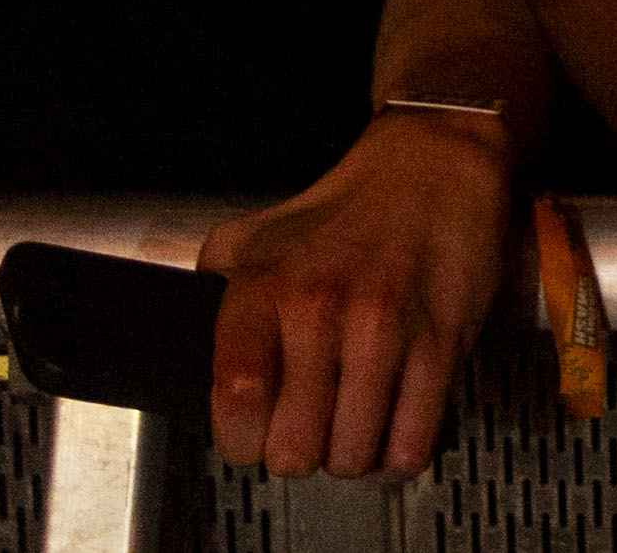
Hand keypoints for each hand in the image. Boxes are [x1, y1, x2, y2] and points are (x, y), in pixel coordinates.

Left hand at [196, 104, 513, 479]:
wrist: (435, 162)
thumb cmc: (349, 209)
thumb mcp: (262, 233)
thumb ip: (216, 283)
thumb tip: (174, 326)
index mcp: (265, 287)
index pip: (235, 402)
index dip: (244, 441)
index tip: (255, 439)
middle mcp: (319, 308)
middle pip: (295, 448)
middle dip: (303, 454)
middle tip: (312, 432)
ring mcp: (384, 327)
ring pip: (354, 454)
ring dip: (353, 455)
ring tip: (355, 427)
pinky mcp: (441, 340)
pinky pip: (412, 441)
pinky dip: (401, 451)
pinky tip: (396, 426)